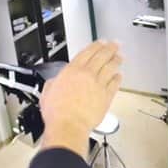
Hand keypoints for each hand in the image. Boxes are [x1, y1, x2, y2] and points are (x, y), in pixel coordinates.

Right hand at [39, 41, 121, 158]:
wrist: (68, 125)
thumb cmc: (57, 112)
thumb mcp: (47, 92)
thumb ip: (53, 83)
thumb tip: (54, 82)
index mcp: (72, 71)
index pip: (87, 52)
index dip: (96, 45)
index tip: (101, 42)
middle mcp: (87, 75)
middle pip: (102, 56)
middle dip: (110, 48)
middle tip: (115, 44)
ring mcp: (98, 85)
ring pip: (111, 67)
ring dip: (116, 60)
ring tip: (120, 57)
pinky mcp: (106, 96)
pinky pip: (114, 84)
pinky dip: (117, 78)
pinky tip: (119, 76)